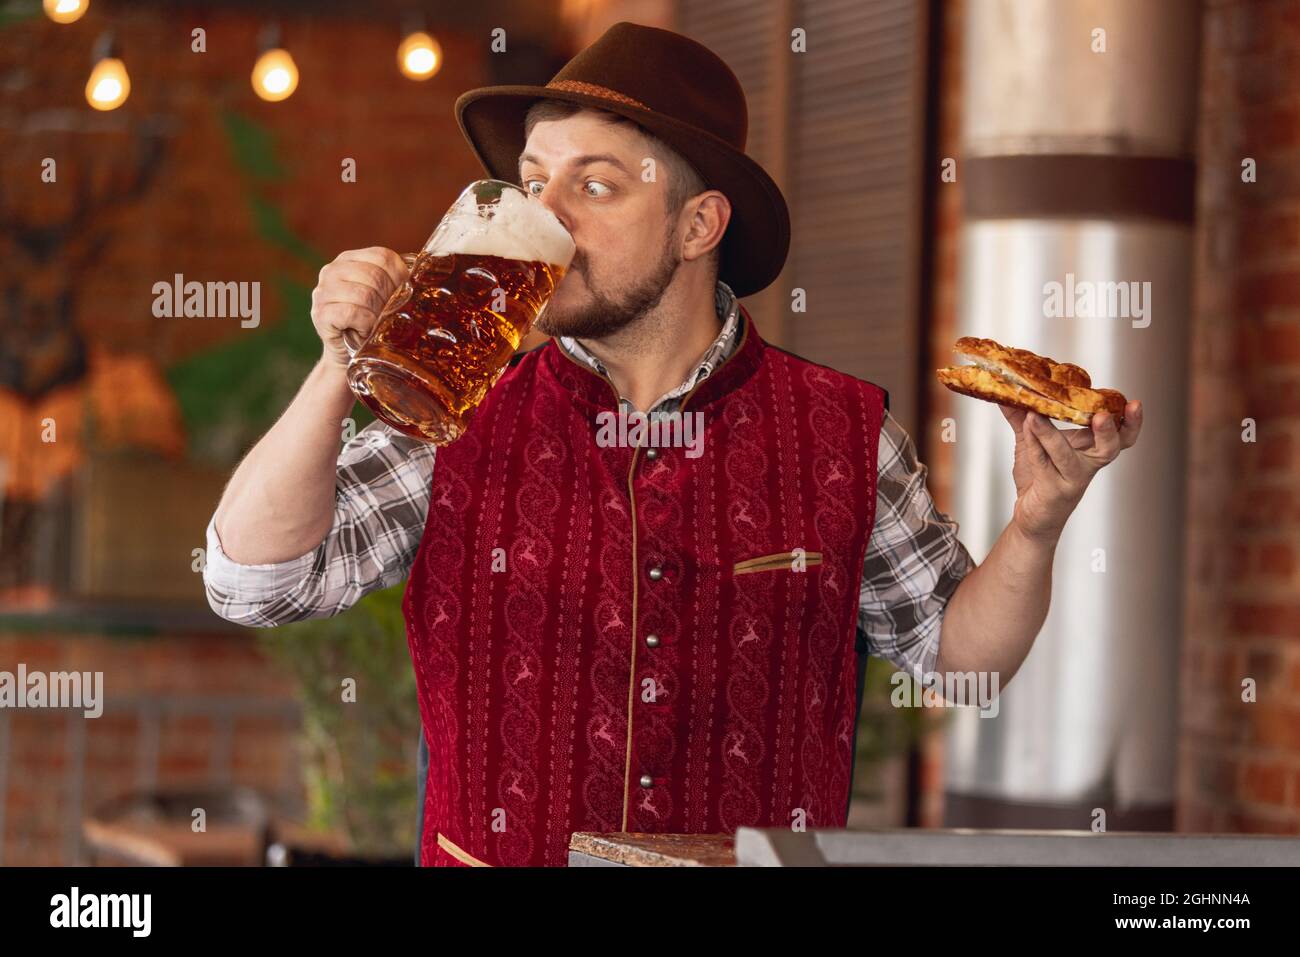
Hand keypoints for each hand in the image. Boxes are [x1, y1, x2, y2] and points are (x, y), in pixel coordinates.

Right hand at [310, 247, 409, 367]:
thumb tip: (426, 273)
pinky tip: (363, 331)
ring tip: (373, 325)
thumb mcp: (385, 296)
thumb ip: (398, 280)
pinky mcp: (320, 313)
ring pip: (365, 295)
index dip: (400, 279)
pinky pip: (352, 312)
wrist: (349, 354)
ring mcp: (322, 291)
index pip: (384, 257)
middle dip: (388, 300)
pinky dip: (364, 324)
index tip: (399, 298)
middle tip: (386, 317)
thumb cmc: (372, 322)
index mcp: (350, 259)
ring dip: (376, 315)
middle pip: (375, 276)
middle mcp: (332, 270)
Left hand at [999, 400, 1142, 543]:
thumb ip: (1021, 417)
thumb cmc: (1039, 479)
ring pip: (1067, 456)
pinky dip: (1033, 444)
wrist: (1032, 517)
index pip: (1120, 436)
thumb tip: (1006, 391)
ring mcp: (1071, 479)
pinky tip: (1025, 427)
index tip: (1135, 404)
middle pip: (1110, 449)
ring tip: (1034, 415)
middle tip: (1103, 415)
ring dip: (1051, 435)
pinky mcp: (1053, 490)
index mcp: (1090, 450)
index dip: (1131, 423)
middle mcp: (1087, 464)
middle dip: (1110, 432)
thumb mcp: (1032, 442)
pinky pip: (1043, 464)